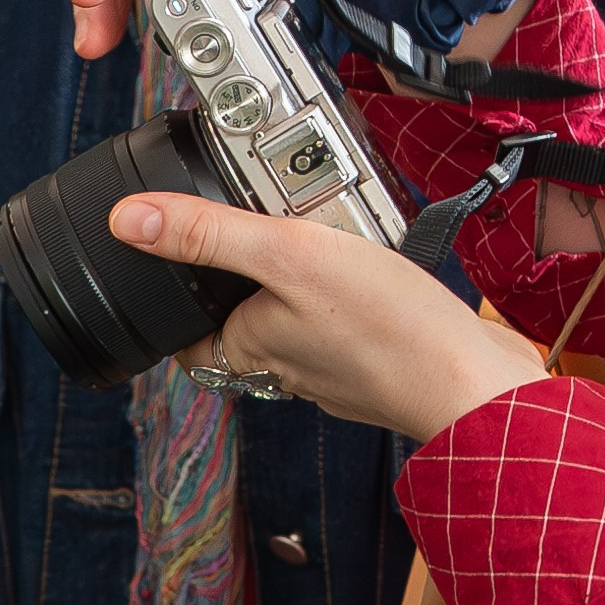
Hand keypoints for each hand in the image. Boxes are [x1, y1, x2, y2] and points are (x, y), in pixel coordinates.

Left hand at [109, 182, 542, 438]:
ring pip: (299, 326)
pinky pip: (351, 330)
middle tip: (261, 229)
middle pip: (244, 323)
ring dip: (304, 288)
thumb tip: (127, 220)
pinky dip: (356, 302)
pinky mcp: (381, 366)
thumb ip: (210, 234)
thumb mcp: (288, 255)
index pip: (187, 335)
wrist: (477, 384)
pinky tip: (380, 273)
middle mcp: (287, 367)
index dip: (177, 297)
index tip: (178, 259)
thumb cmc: (388, 327)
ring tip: (324, 238)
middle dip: (248, 281)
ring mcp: (336, 372)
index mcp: (250, 346)